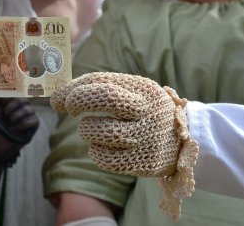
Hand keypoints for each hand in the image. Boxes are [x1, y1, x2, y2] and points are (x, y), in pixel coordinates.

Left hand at [0, 97, 37, 171]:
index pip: (16, 92)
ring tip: (10, 123)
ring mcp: (26, 119)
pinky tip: (16, 129)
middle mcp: (19, 110)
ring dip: (17, 115)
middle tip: (5, 115)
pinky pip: (34, 120)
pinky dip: (24, 123)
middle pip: (24, 98)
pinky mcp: (31, 129)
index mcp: (9, 103)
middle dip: (13, 105)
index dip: (10, 95)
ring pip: (30, 109)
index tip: (1, 100)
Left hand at [51, 72, 197, 220]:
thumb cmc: (145, 112)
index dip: (74, 88)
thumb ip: (101, 90)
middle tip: (68, 107)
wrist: (186, 140)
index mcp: (142, 88)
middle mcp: (146, 110)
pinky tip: (101, 147)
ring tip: (92, 129)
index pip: (101, 81)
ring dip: (87, 130)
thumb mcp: (133, 94)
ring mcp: (146, 136)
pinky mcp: (145, 162)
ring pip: (100, 131)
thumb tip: (59, 96)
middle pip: (105, 97)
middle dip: (78, 100)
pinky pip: (105, 158)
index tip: (58, 98)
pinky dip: (96, 152)